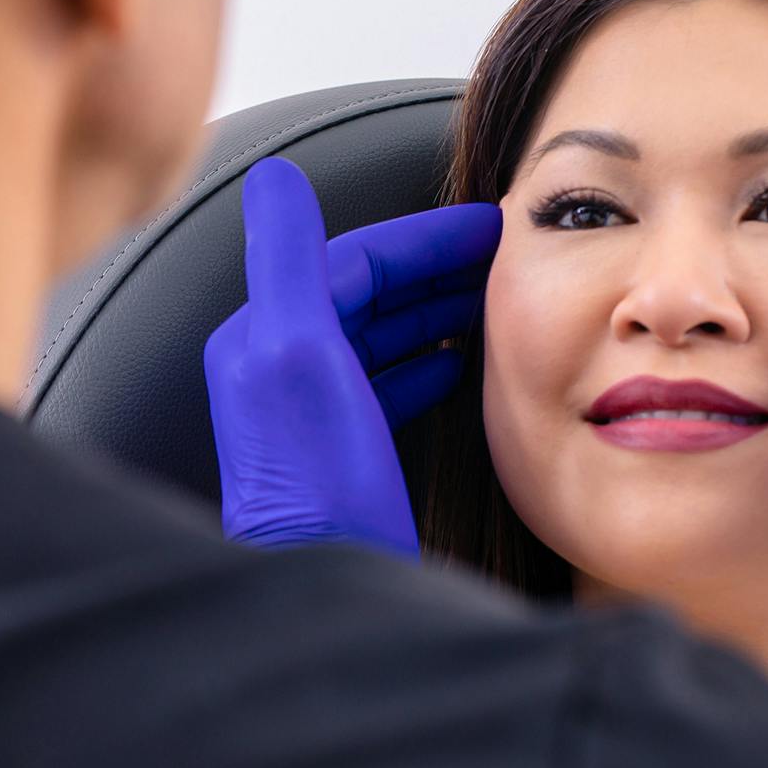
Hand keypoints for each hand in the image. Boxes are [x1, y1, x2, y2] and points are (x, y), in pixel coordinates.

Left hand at [204, 157, 500, 556]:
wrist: (329, 593)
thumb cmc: (320, 484)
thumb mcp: (299, 356)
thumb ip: (288, 259)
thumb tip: (273, 174)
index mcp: (262, 338)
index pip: (350, 260)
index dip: (423, 237)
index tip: (493, 225)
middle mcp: (275, 371)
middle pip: (366, 295)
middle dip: (435, 272)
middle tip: (506, 259)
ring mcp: (308, 418)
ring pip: (378, 338)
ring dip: (433, 313)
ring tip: (494, 304)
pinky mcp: (339, 458)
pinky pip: (384, 387)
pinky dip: (424, 366)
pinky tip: (458, 369)